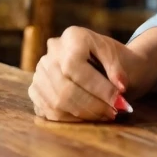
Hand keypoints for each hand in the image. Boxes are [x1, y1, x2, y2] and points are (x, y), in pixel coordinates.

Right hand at [29, 26, 147, 121]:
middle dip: (92, 105)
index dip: (96, 87)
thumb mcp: (118, 57)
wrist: (102, 62)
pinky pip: (49, 111)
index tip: (117, 99)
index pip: (74, 66)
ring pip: (56, 102)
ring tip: (104, 116)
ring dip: (83, 114)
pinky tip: (88, 118)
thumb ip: (117, 70)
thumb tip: (120, 87)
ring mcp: (40, 71)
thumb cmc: (111, 59)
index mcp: (72, 37)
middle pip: (64, 87)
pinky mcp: (36, 90)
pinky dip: (71, 119)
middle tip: (112, 112)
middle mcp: (51, 52)